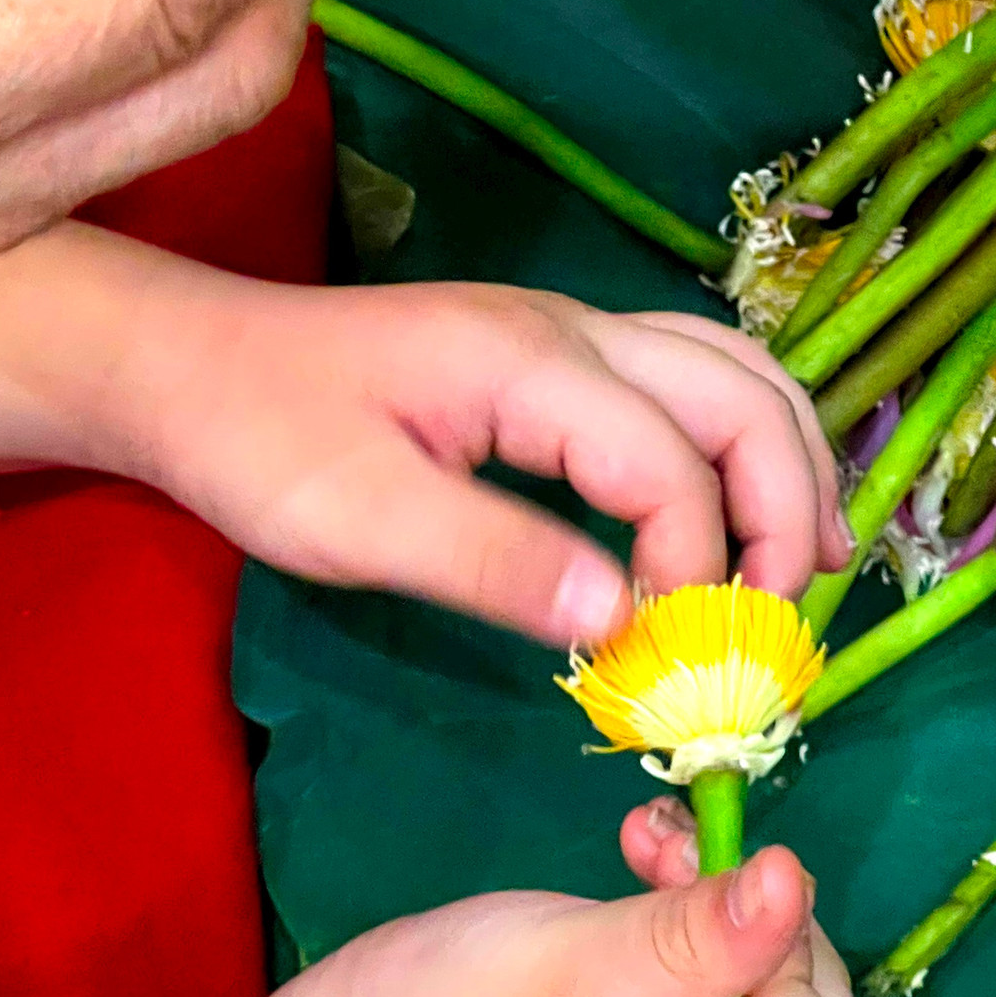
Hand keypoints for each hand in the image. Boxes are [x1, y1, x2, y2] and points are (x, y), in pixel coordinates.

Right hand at [0, 826, 866, 996]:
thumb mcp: (562, 971)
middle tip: (673, 845)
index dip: (791, 970)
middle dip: (761, 935)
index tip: (732, 870)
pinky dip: (709, 939)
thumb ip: (687, 938)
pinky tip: (652, 877)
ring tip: (649, 849)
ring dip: (733, 919)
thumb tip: (795, 879)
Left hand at [100, 272, 849, 638]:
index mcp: (528, 363)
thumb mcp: (357, 521)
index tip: (674, 667)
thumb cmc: (258, 440)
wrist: (186, 364)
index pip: (669, 463)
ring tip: (808, 571)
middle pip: (740, 394)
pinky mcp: (551, 357)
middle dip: (786, 507)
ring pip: (730, 374)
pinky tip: (735, 521)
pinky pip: (688, 382)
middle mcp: (572, 329)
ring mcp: (567, 332)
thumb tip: (628, 620)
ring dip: (784, 465)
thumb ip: (494, 562)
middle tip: (780, 628)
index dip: (695, 571)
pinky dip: (740, 446)